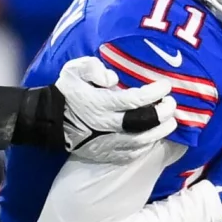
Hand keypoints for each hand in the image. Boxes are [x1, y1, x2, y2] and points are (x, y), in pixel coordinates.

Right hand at [56, 55, 176, 163]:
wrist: (50, 120)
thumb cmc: (67, 92)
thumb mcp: (74, 70)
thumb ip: (92, 67)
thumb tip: (112, 77)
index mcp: (100, 103)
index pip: (134, 99)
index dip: (154, 93)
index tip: (166, 86)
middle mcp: (106, 125)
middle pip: (143, 122)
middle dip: (162, 113)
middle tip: (172, 104)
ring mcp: (107, 142)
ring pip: (141, 141)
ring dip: (160, 132)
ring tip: (171, 122)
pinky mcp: (106, 154)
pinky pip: (131, 154)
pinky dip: (146, 147)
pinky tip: (154, 138)